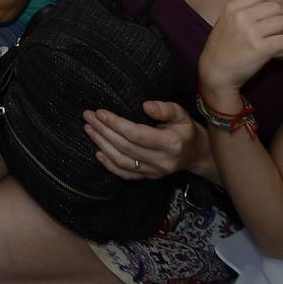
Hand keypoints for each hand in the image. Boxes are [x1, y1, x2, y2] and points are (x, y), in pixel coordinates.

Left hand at [83, 100, 211, 180]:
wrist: (194, 153)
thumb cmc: (184, 129)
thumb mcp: (180, 113)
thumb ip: (164, 109)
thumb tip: (145, 105)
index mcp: (171, 143)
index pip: (137, 134)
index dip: (116, 123)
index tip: (100, 112)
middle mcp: (162, 161)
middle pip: (126, 147)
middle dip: (103, 131)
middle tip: (88, 117)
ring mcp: (155, 172)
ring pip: (122, 161)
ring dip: (102, 145)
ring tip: (89, 129)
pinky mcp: (149, 177)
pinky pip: (125, 174)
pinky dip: (109, 164)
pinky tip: (97, 152)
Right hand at [199, 0, 282, 99]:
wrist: (215, 71)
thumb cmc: (221, 48)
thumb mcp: (226, 23)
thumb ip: (243, 13)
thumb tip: (271, 11)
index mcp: (232, 8)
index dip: (278, 1)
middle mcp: (241, 16)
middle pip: (276, 7)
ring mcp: (250, 32)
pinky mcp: (260, 49)